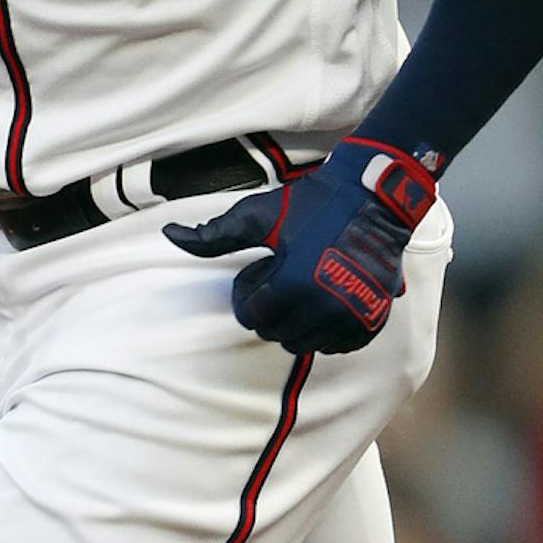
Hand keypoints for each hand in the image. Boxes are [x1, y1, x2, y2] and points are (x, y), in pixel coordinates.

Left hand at [162, 139, 438, 354]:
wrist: (373, 197)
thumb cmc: (313, 203)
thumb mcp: (258, 217)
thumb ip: (213, 236)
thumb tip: (169, 234)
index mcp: (295, 283)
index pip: (253, 317)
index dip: (248, 296)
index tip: (259, 273)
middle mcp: (325, 307)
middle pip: (277, 335)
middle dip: (270, 311)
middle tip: (279, 279)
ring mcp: (352, 316)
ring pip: (306, 344)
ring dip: (295, 323)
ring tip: (301, 289)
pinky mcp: (372, 320)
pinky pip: (336, 346)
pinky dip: (325, 331)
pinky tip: (323, 302)